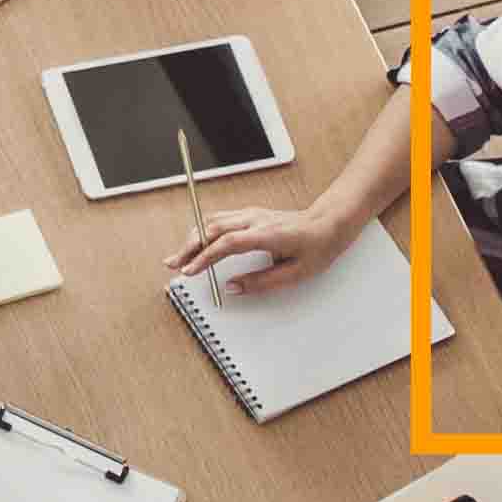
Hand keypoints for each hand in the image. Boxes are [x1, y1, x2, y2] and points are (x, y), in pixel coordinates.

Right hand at [168, 202, 339, 296]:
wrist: (329, 223)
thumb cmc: (317, 246)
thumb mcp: (294, 274)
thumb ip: (261, 282)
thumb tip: (232, 287)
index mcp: (267, 234)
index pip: (227, 243)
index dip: (204, 257)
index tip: (190, 271)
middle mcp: (255, 220)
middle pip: (212, 228)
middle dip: (188, 247)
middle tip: (173, 264)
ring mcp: (251, 214)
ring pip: (212, 221)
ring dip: (192, 237)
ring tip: (179, 256)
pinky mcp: (250, 214)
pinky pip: (219, 219)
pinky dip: (202, 230)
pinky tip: (196, 241)